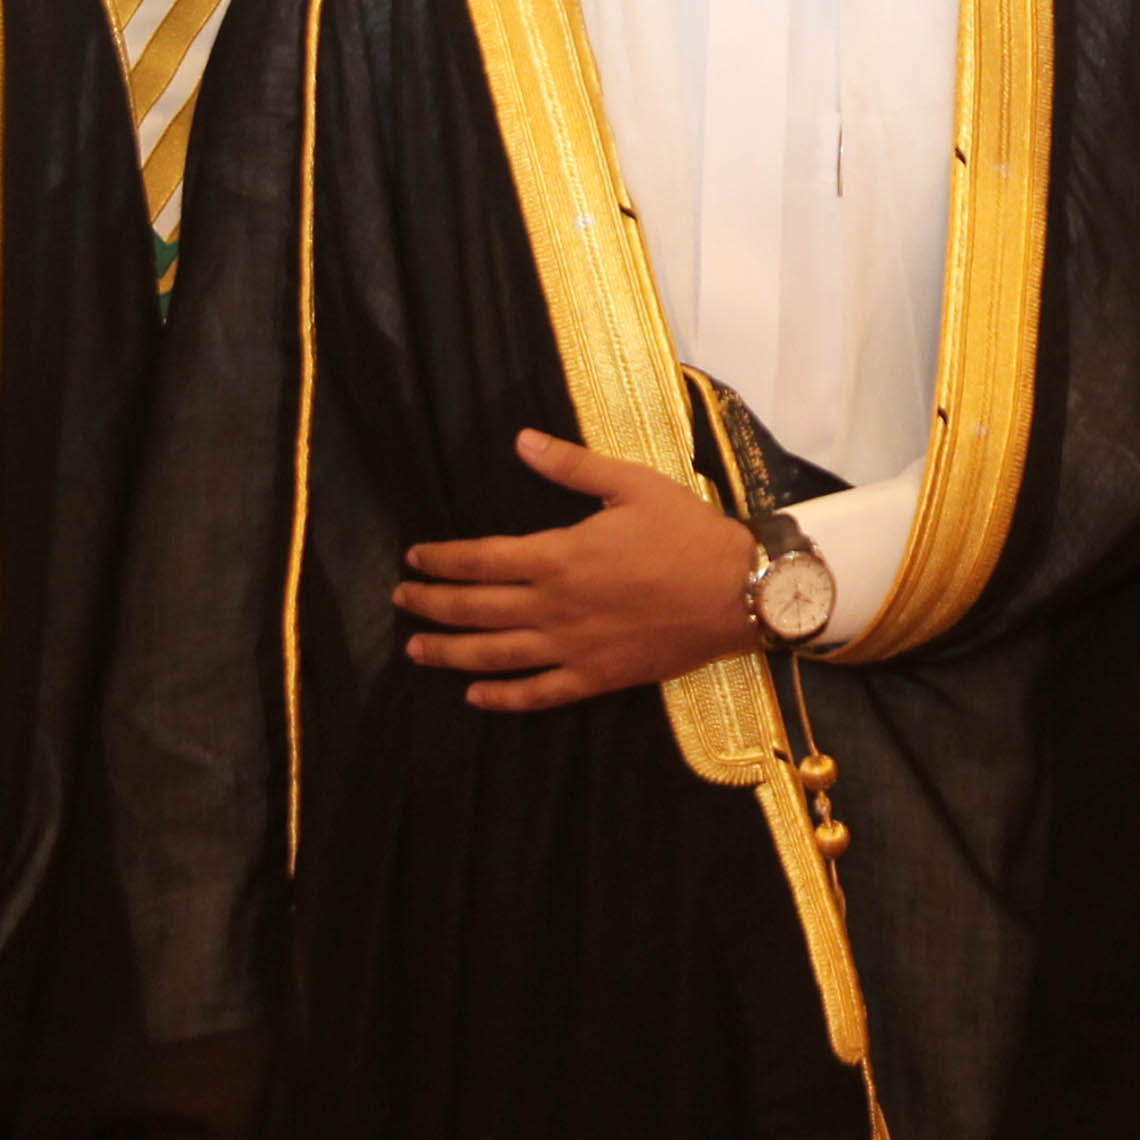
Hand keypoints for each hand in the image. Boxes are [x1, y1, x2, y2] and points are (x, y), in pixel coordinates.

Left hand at [393, 428, 761, 711]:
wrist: (738, 592)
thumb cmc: (688, 534)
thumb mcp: (631, 485)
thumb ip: (571, 466)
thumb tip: (522, 440)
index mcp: (558, 556)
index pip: (480, 558)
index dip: (441, 559)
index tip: (414, 557)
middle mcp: (554, 606)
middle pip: (474, 608)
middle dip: (431, 604)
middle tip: (401, 600)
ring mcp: (572, 647)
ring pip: (494, 655)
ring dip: (449, 653)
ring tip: (417, 649)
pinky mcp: (596, 677)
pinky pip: (538, 694)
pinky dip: (502, 698)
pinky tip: (475, 697)